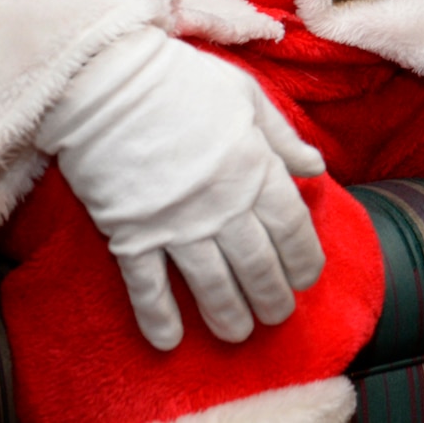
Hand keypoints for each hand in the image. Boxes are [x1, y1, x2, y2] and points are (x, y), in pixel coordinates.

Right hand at [35, 26, 327, 349]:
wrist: (107, 82)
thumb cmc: (181, 81)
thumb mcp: (246, 96)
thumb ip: (283, 138)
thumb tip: (316, 169)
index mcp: (255, 168)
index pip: (291, 227)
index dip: (303, 258)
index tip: (307, 278)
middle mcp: (222, 205)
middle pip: (257, 265)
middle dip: (272, 296)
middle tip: (277, 316)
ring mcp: (176, 225)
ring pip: (212, 284)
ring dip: (229, 315)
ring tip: (239, 334)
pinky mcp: (131, 234)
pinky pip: (148, 287)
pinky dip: (158, 317)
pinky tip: (169, 342)